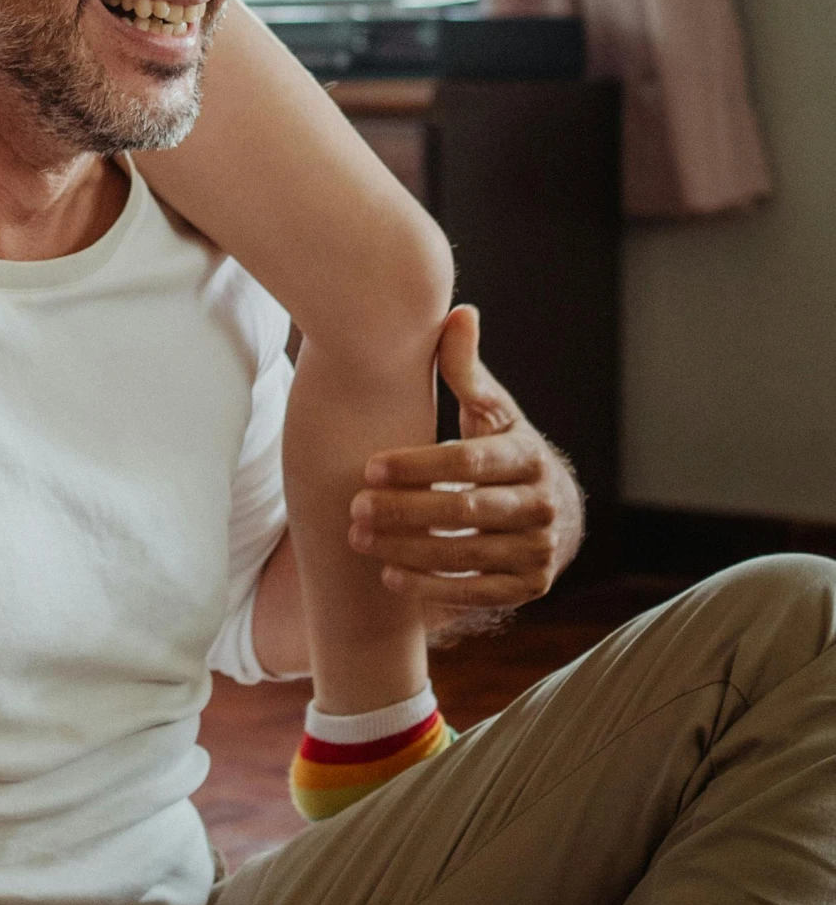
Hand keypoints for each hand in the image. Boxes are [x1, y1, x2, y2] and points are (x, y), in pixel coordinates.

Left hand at [347, 307, 584, 637]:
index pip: (469, 461)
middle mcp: (541, 504)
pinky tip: (388, 577)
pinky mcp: (530, 586)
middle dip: (405, 511)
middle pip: (465, 511)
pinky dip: (432, 587)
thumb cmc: (503, 448)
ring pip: (467, 555)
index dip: (418, 465)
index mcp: (528, 455)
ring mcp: (539, 549)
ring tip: (358, 540)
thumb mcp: (491, 409)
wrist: (551, 508)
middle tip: (354, 508)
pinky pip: (477, 591)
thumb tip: (459, 312)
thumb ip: (467, 369)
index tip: (369, 467)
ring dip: (408, 550)